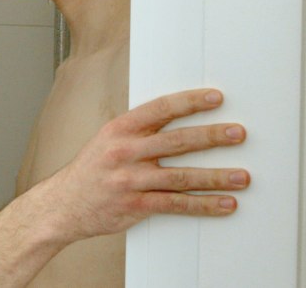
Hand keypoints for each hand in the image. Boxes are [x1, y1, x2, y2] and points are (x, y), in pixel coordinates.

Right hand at [51, 89, 248, 240]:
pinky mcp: (135, 206)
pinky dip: (203, 205)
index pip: (160, 109)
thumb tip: (178, 119)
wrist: (63, 205)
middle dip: (212, 137)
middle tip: (238, 134)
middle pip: (177, 141)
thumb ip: (139, 131)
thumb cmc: (91, 170)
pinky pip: (176, 204)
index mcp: (120, 129)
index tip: (215, 98)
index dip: (190, 102)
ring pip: (181, 176)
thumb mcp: (107, 140)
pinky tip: (223, 203)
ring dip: (216, 177)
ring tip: (241, 176)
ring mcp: (131, 180)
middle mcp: (125, 152)